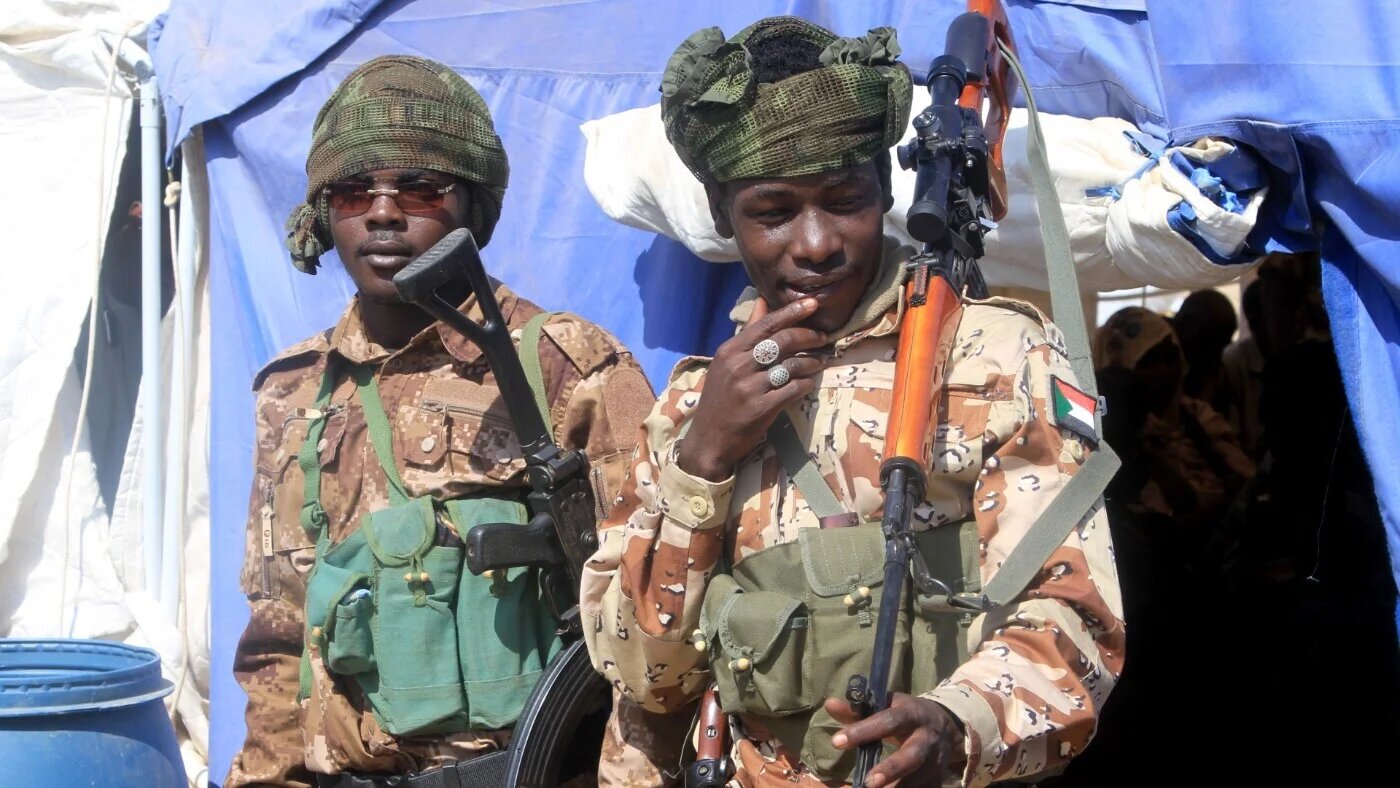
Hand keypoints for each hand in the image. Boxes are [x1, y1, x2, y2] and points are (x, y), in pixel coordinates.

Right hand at [676, 297, 828, 481]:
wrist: (709, 439)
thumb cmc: (720, 398)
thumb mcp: (726, 363)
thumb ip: (747, 334)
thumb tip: (762, 301)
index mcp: (730, 350)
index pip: (766, 324)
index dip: (793, 312)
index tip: (813, 303)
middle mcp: (738, 365)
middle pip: (782, 341)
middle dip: (808, 336)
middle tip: (823, 338)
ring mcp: (749, 387)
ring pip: (792, 365)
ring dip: (812, 362)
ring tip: (820, 363)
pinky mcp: (761, 408)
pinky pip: (793, 389)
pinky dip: (806, 384)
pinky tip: (809, 384)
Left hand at [827, 694, 965, 787]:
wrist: (946, 724)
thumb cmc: (905, 713)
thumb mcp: (886, 704)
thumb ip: (858, 709)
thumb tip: (830, 704)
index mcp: (911, 714)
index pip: (888, 721)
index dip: (863, 731)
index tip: (837, 742)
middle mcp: (926, 738)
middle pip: (912, 755)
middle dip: (892, 769)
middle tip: (868, 782)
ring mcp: (935, 761)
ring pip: (919, 779)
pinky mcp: (938, 778)